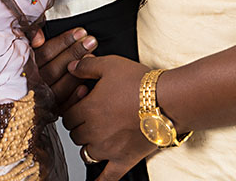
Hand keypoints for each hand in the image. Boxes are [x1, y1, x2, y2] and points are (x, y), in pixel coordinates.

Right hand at [29, 26, 97, 109]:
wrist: (26, 101)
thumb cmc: (37, 66)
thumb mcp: (30, 49)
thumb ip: (31, 38)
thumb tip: (39, 37)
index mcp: (28, 67)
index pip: (45, 53)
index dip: (63, 41)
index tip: (80, 32)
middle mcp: (34, 84)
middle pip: (53, 70)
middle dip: (74, 53)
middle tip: (91, 41)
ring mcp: (42, 99)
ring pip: (59, 88)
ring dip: (77, 73)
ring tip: (92, 57)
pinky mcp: (51, 113)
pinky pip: (63, 107)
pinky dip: (75, 98)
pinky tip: (86, 87)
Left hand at [63, 55, 158, 180]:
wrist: (167, 100)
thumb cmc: (140, 82)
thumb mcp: (110, 64)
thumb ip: (86, 66)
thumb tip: (70, 69)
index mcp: (88, 110)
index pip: (67, 116)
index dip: (74, 109)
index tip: (83, 104)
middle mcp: (94, 132)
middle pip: (75, 135)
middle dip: (81, 126)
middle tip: (94, 117)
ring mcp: (108, 149)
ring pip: (86, 154)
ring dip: (89, 145)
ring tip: (100, 136)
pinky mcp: (124, 160)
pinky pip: (107, 177)